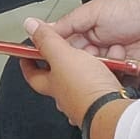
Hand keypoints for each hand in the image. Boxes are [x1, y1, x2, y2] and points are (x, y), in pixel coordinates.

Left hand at [19, 19, 134, 130]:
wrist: (114, 112)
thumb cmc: (87, 89)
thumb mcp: (62, 56)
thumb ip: (47, 41)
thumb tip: (30, 26)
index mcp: (52, 85)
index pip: (32, 74)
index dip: (27, 62)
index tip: (25, 53)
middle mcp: (67, 97)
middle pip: (58, 77)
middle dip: (61, 62)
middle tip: (63, 48)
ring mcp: (86, 101)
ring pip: (82, 81)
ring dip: (88, 66)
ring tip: (95, 55)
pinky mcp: (105, 102)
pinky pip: (102, 85)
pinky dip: (106, 75)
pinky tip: (112, 69)